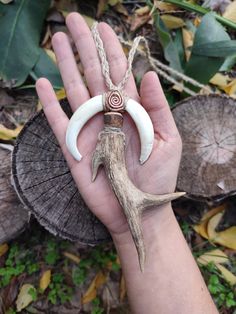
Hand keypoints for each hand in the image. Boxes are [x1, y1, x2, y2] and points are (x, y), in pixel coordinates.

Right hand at [36, 13, 181, 236]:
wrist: (138, 208)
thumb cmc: (158, 176)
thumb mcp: (167, 140)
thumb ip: (158, 108)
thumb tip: (149, 74)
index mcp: (131, 111)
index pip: (119, 73)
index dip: (110, 49)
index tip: (102, 27)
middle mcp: (108, 115)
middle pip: (94, 74)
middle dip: (84, 48)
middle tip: (73, 21)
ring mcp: (90, 129)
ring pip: (75, 91)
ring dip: (65, 66)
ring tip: (56, 41)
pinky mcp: (75, 148)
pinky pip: (59, 122)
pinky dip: (50, 104)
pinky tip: (42, 84)